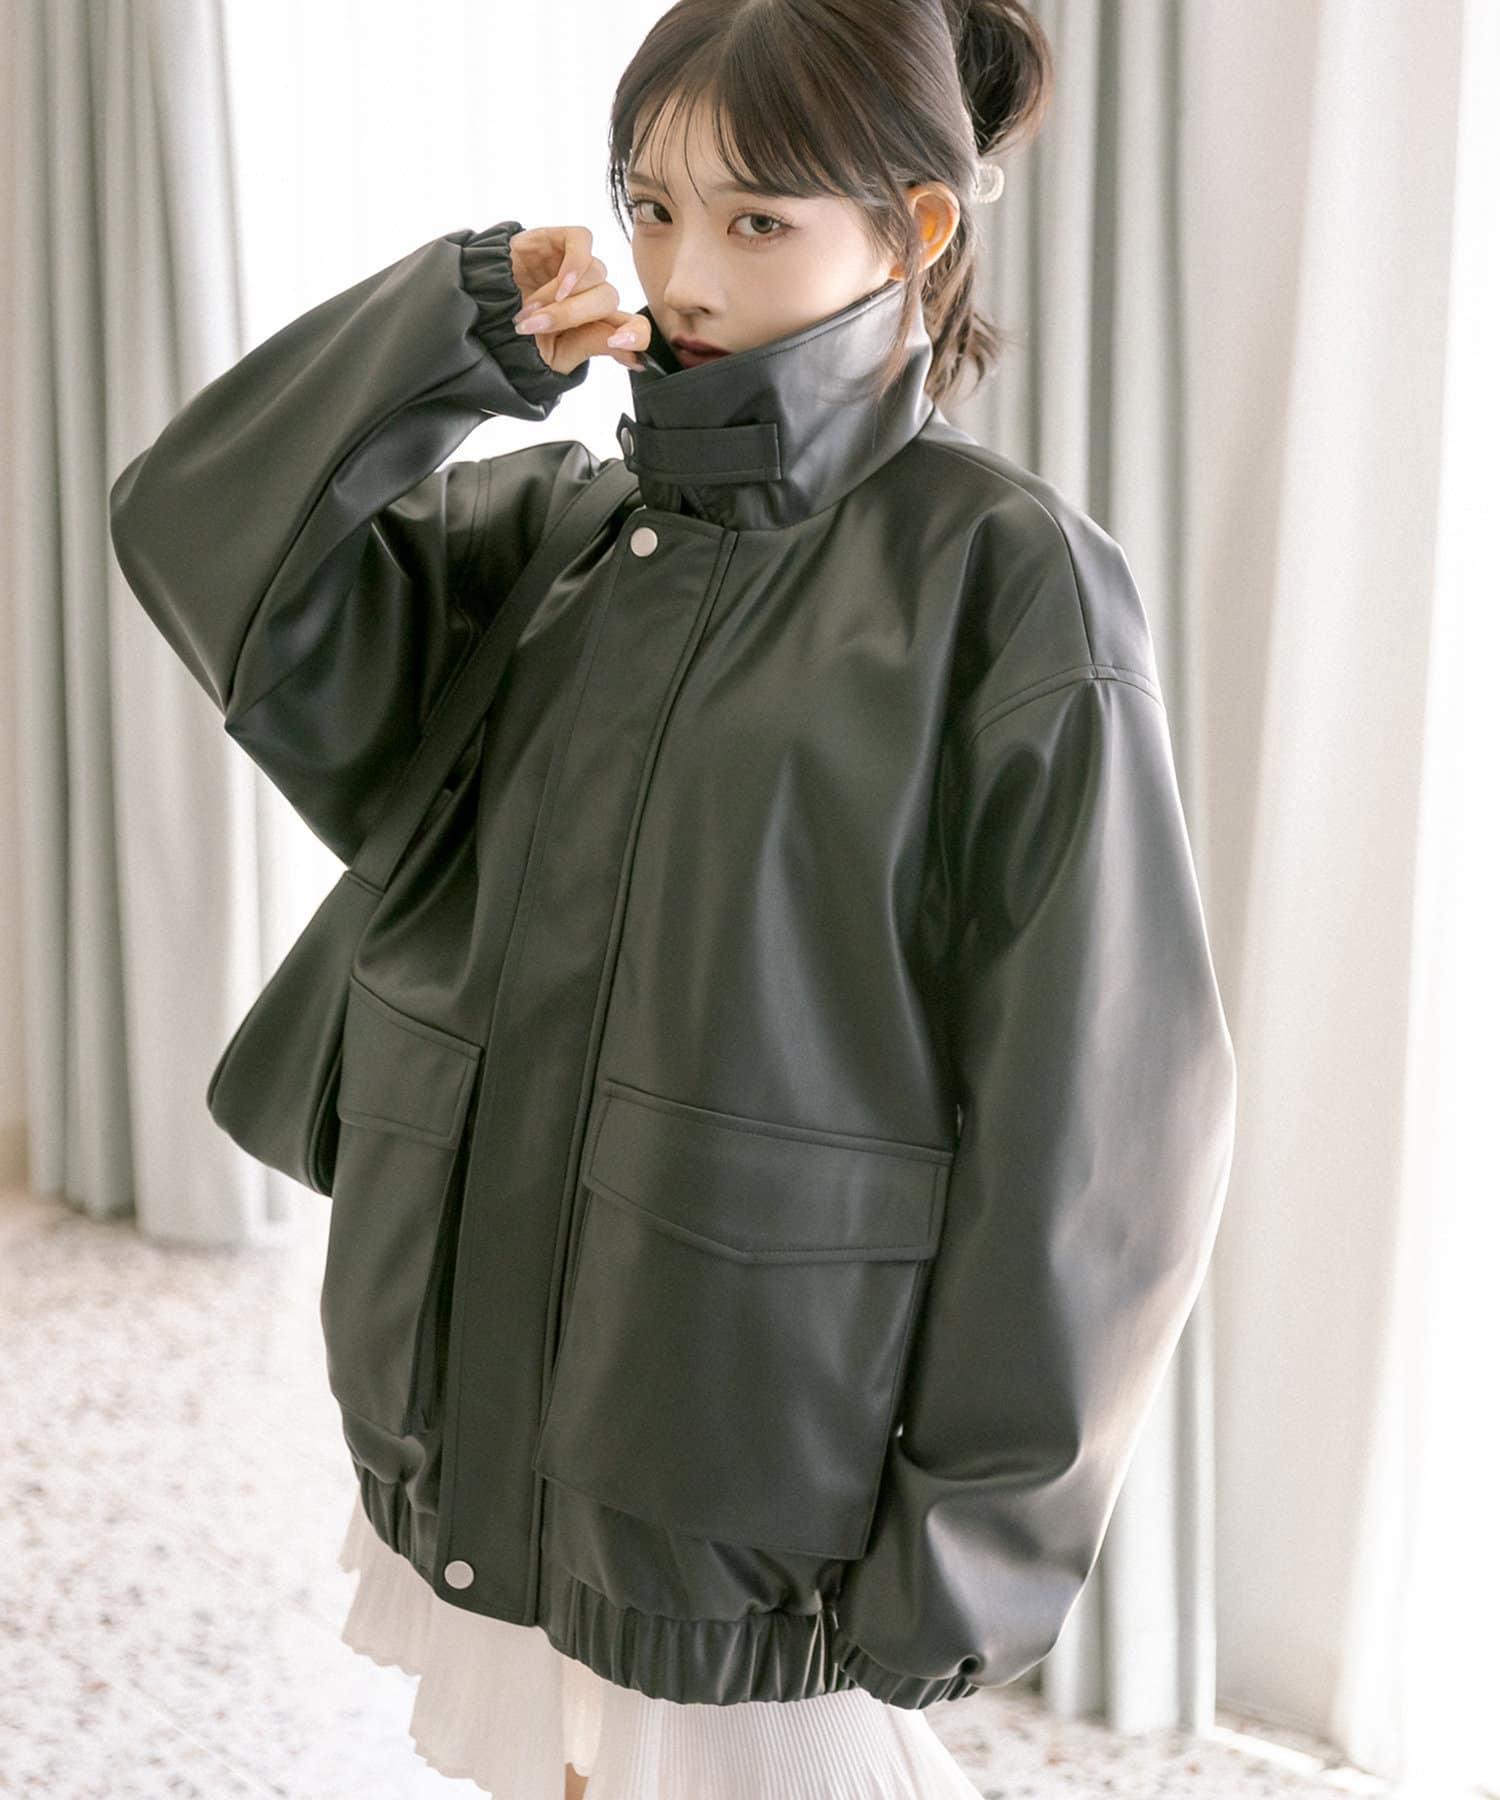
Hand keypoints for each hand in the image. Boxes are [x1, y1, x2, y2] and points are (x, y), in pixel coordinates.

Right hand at [508, 225, 649, 374]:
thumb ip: (591, 345)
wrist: (477, 313)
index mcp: (596, 324)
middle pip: (608, 298)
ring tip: (527, 309)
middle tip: (534, 326)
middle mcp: (591, 294)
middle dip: (571, 316)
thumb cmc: (514, 338)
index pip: (635, 325)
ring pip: (594, 274)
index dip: (636, 335)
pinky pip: (581, 241)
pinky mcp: (558, 241)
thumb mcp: (554, 355)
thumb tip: (630, 351)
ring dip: (558, 297)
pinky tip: (559, 282)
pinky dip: (574, 263)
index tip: (619, 346)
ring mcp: (577, 268)